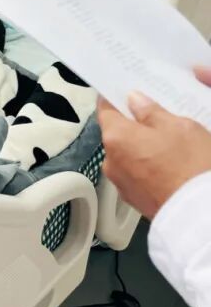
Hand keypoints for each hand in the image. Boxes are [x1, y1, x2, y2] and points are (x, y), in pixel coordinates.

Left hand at [99, 67, 210, 219]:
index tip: (124, 91)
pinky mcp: (135, 200)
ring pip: (128, 156)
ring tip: (169, 143)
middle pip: (116, 134)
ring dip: (142, 148)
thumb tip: (133, 99)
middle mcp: (110, 160)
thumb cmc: (190, 166)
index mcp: (115, 136)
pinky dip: (148, 167)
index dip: (114, 98)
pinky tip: (169, 165)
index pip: (105, 109)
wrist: (201, 215)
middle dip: (133, 125)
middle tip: (157, 117)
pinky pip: (137, 174)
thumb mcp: (178, 127)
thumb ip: (151, 111)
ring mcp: (121, 183)